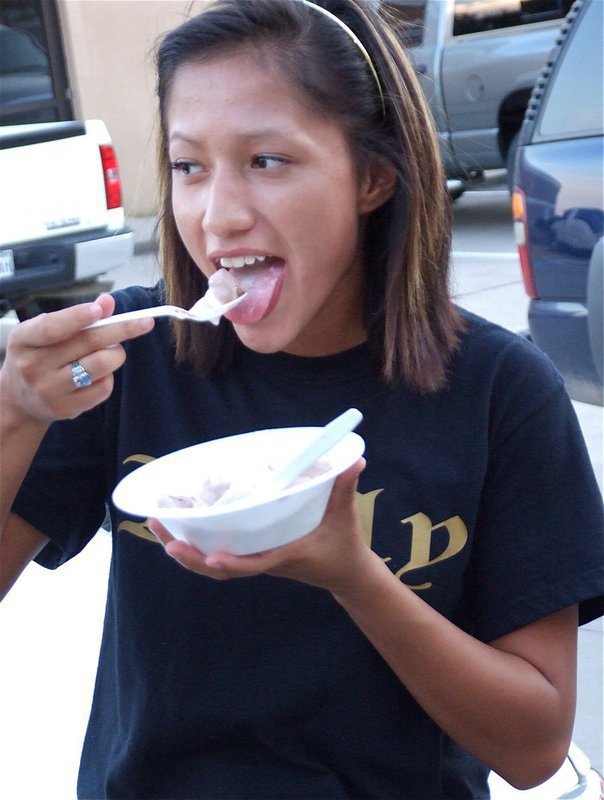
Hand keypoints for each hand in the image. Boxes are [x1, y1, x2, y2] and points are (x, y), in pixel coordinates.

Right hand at [0, 294, 153, 424]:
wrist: (20, 400)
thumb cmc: (38, 356)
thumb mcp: (45, 332)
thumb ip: (75, 317)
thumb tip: (107, 302)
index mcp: (23, 340)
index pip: (52, 327)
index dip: (78, 316)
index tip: (100, 309)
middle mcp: (33, 366)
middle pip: (87, 342)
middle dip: (120, 329)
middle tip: (144, 323)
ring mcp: (50, 390)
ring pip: (100, 364)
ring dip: (116, 354)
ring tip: (111, 352)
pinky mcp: (67, 409)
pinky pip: (104, 387)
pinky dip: (109, 376)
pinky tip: (98, 374)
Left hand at [149, 457, 375, 593]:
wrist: (345, 574)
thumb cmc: (343, 546)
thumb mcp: (346, 517)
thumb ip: (345, 487)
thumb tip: (355, 461)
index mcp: (285, 556)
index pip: (255, 564)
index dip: (233, 563)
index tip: (211, 558)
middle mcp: (265, 561)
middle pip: (221, 570)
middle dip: (191, 557)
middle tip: (164, 536)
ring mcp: (256, 560)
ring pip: (214, 565)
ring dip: (184, 550)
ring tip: (157, 527)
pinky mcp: (252, 556)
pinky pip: (219, 556)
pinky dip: (196, 546)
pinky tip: (177, 528)